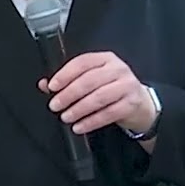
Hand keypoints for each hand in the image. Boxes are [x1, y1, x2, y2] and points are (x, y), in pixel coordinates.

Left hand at [39, 52, 156, 134]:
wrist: (140, 104)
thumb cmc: (112, 89)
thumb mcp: (92, 80)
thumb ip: (68, 81)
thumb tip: (44, 84)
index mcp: (105, 59)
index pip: (82, 62)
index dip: (65, 74)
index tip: (52, 86)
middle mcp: (118, 69)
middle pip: (89, 81)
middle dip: (68, 94)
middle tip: (55, 105)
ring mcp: (126, 86)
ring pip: (98, 97)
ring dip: (78, 109)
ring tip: (66, 117)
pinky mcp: (131, 103)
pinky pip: (108, 113)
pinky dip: (91, 121)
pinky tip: (79, 126)